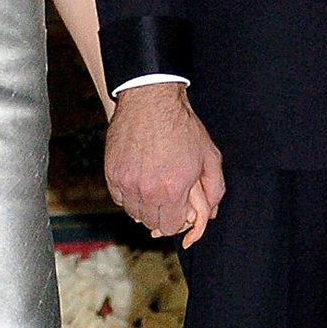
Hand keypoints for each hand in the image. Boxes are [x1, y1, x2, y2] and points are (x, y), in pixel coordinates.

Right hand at [104, 83, 223, 244]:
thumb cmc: (182, 126)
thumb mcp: (209, 156)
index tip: (178, 207)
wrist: (151, 100)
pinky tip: (138, 179)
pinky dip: (128, 194)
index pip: (170, 227)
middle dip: (161, 213)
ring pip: (133, 212)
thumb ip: (214, 188)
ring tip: (153, 185)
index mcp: (173, 190)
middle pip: (150, 222)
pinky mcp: (112, 173)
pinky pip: (118, 197)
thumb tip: (211, 213)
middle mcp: (147, 190)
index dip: (176, 219)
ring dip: (144, 205)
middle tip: (166, 195)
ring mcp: (127, 182)